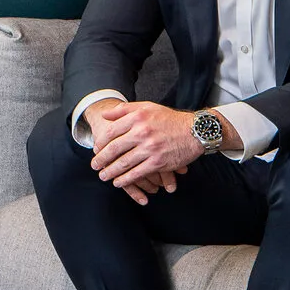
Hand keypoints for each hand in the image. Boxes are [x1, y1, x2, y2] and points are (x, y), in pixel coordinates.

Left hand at [88, 101, 205, 203]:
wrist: (194, 131)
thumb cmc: (169, 119)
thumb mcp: (147, 107)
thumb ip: (124, 110)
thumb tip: (105, 115)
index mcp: (137, 117)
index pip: (111, 131)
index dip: (100, 143)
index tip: (96, 149)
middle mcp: (142, 132)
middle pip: (114, 148)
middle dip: (101, 159)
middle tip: (94, 165)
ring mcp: (150, 148)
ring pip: (123, 163)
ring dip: (110, 172)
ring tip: (103, 176)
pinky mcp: (158, 162)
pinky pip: (136, 173)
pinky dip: (125, 180)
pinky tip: (118, 182)